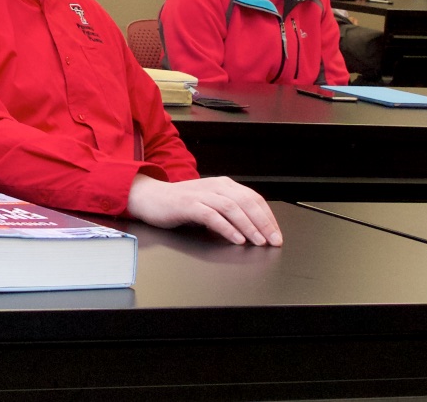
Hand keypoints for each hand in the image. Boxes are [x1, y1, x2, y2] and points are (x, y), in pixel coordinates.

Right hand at [126, 175, 282, 245]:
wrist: (150, 198)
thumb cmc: (179, 204)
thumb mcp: (209, 204)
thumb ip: (228, 212)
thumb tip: (251, 228)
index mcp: (223, 185)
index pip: (253, 198)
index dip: (268, 216)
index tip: (276, 234)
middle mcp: (215, 186)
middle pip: (247, 202)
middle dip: (263, 223)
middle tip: (273, 240)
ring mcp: (202, 194)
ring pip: (232, 208)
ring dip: (249, 226)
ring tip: (258, 242)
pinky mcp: (188, 205)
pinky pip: (212, 216)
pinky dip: (227, 228)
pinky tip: (236, 239)